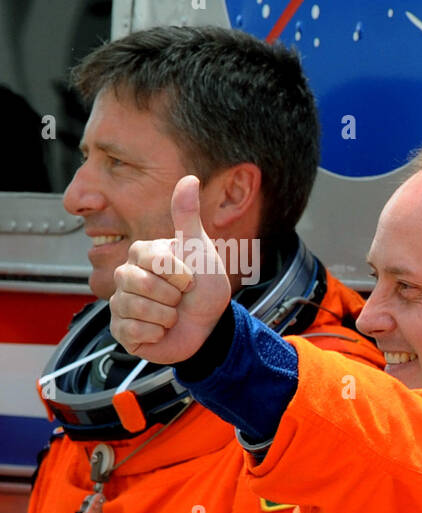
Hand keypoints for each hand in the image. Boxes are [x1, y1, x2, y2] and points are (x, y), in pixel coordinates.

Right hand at [109, 175, 233, 363]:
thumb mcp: (200, 250)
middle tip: (180, 299)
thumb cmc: (204, 288)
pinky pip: (133, 332)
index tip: (189, 279)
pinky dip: (156, 334)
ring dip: (166, 317)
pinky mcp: (121, 330)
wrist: (210, 326)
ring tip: (172, 315)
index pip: (155, 260)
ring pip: (137, 309)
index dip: (180, 274)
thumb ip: (188, 217)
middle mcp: (125, 275)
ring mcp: (120, 303)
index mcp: (141, 254)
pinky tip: (160, 331)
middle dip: (172, 296)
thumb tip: (188, 178)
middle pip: (141, 285)